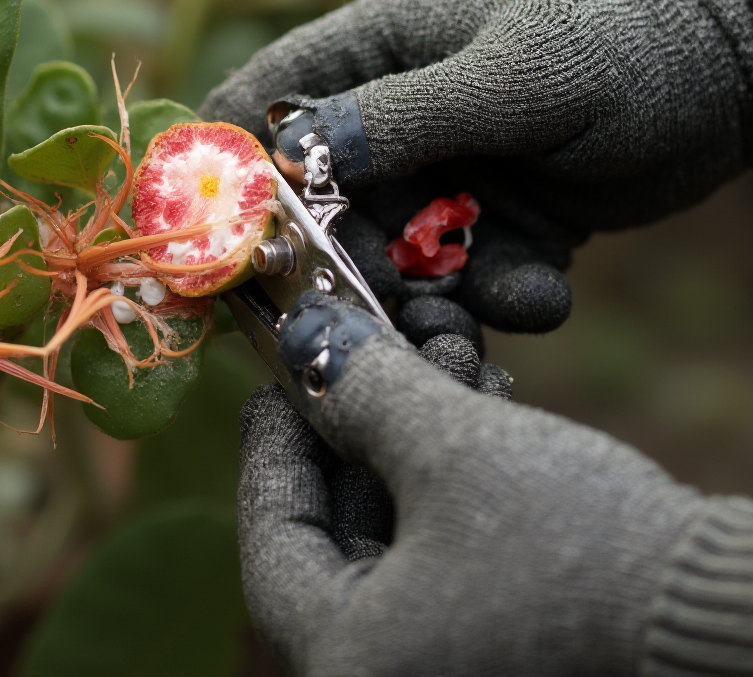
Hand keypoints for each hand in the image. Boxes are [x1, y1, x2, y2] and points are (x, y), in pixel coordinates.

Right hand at [201, 0, 752, 333]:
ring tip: (468, 326)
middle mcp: (398, 112)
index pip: (268, 98)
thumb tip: (289, 153)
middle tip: (374, 309)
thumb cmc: (622, 33)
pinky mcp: (497, 216)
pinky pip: (466, 273)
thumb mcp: (514, 73)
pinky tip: (543, 294)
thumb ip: (404, 116)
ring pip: (393, 251)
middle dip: (342, 261)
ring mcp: (448, 167)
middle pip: (323, 202)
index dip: (230, 165)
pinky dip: (494, 295)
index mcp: (380, 47)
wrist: (737, 57)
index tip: (228, 238)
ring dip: (424, 295)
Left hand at [239, 296, 703, 676]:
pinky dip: (454, 479)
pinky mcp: (499, 644)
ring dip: (416, 437)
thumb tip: (309, 336)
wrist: (721, 619)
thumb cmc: (580, 552)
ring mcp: (445, 664)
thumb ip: (362, 389)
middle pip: (337, 529)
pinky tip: (482, 404)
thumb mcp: (453, 450)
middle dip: (361, 424)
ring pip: (399, 530)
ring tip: (448, 357)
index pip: (274, 537)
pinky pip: (447, 551)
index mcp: (347, 663)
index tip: (282, 372)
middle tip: (364, 351)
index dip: (272, 441)